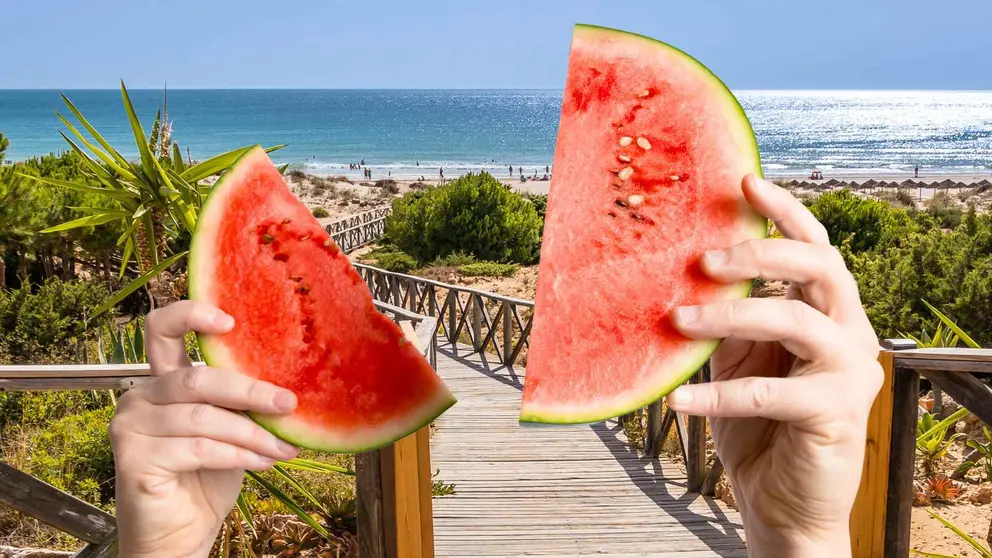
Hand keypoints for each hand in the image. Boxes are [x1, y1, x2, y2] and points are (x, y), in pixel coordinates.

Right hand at [110, 301, 299, 557]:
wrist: (181, 533)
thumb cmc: (207, 478)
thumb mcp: (230, 429)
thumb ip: (241, 403)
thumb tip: (290, 385)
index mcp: (161, 381)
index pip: (161, 329)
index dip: (191, 315)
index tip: (231, 321)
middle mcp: (139, 397)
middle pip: (198, 380)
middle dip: (251, 391)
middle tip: (289, 404)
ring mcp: (130, 427)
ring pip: (204, 418)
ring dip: (253, 434)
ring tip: (284, 448)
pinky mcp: (133, 460)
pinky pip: (199, 449)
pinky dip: (237, 455)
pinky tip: (262, 463)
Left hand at [667, 175, 881, 556]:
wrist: (782, 503)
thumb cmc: (757, 428)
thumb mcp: (736, 362)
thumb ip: (726, 320)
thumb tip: (678, 277)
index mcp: (825, 310)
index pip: (813, 246)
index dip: (784, 211)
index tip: (744, 182)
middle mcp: (847, 331)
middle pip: (819, 266)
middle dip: (760, 253)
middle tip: (704, 259)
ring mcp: (847, 371)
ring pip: (797, 319)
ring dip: (731, 315)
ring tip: (678, 319)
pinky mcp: (836, 413)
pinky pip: (772, 393)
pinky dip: (720, 394)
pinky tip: (678, 400)